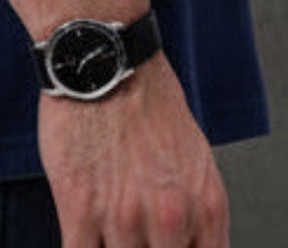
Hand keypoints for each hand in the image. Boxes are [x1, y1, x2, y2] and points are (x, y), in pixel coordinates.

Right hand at [37, 52, 229, 246]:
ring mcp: (125, 217)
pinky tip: (85, 238)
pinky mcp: (81, 209)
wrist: (105, 57)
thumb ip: (195, 210)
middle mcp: (172, 217)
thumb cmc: (147, 98)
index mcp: (206, 205)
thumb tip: (187, 245)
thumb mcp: (194, 157)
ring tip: (109, 232)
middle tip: (134, 238)